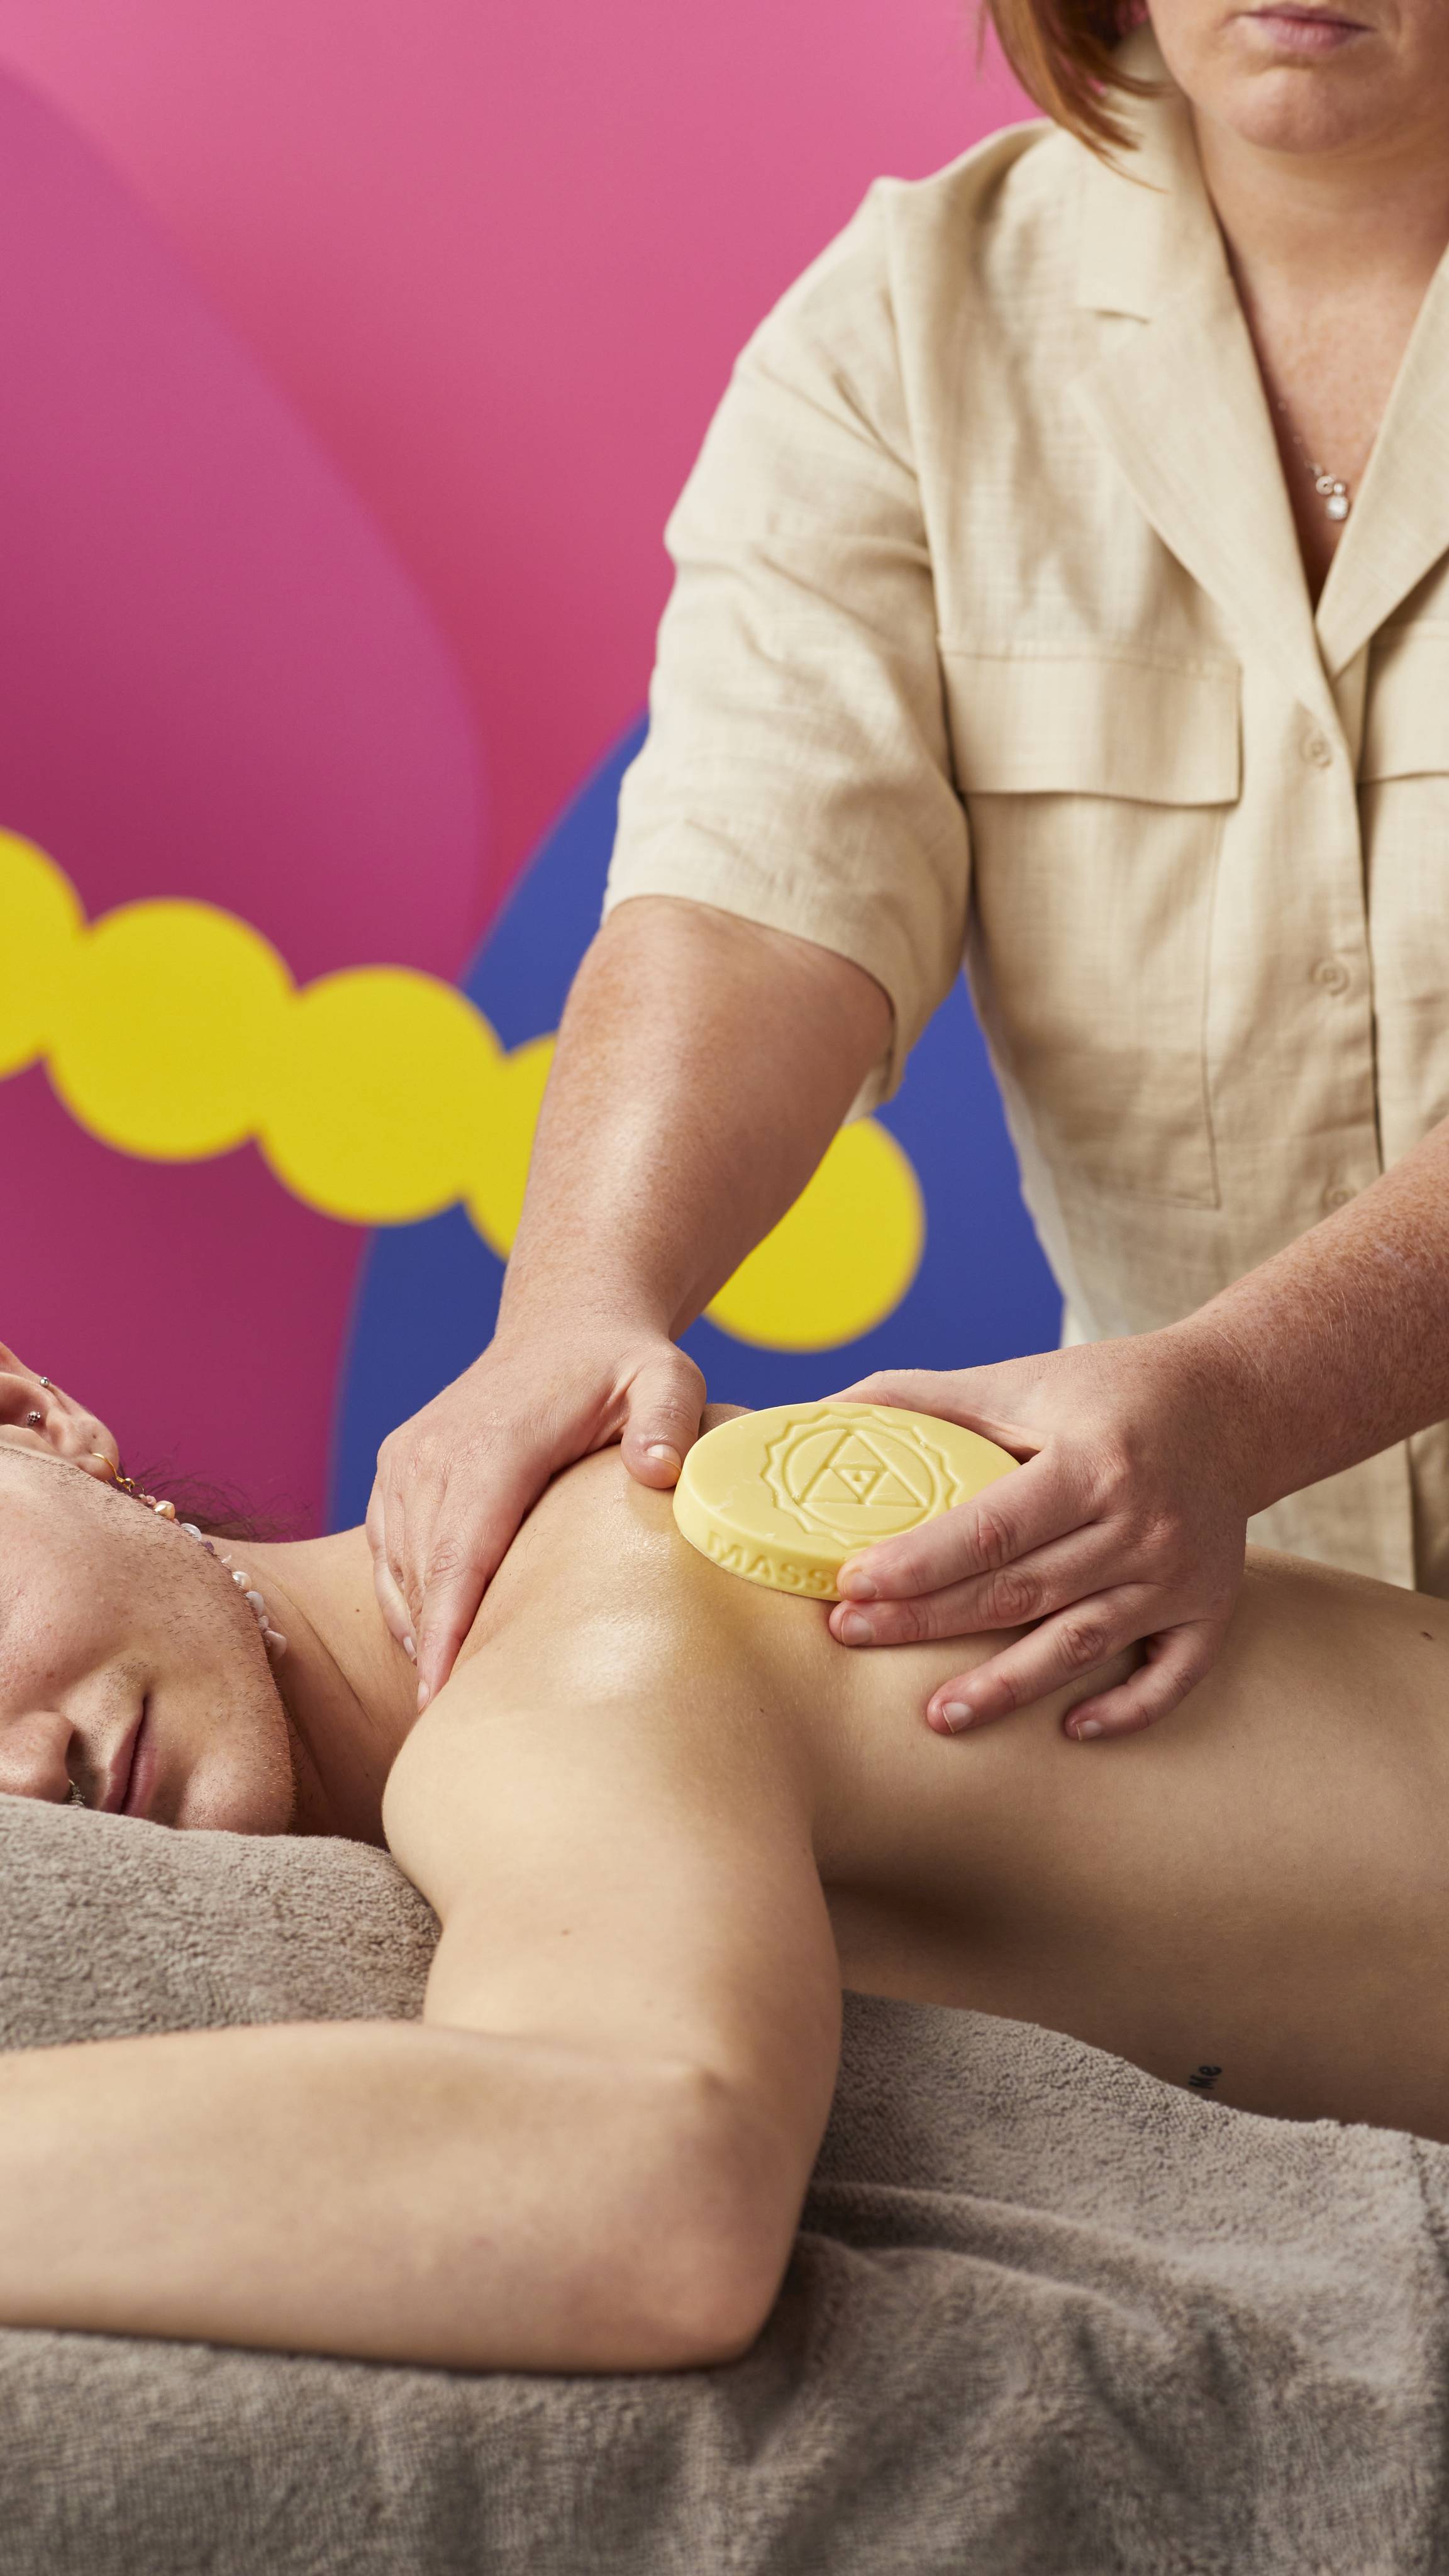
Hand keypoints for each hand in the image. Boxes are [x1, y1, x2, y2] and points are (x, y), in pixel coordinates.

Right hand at [368, 1324, 704, 1707]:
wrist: (565, 1323)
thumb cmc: (624, 1364)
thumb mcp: (666, 1377)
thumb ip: (667, 1419)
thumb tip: (658, 1469)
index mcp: (493, 1441)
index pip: (459, 1550)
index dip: (447, 1628)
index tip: (441, 1700)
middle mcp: (434, 1452)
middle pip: (422, 1573)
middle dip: (433, 1655)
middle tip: (457, 1734)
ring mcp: (407, 1462)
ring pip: (398, 1569)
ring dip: (420, 1634)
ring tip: (453, 1706)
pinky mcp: (396, 1472)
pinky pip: (389, 1553)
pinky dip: (409, 1603)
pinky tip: (439, 1648)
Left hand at [825, 1333, 1253, 1740]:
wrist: (1237, 1403)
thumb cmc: (1112, 1391)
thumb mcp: (1022, 1380)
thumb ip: (925, 1397)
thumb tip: (824, 1410)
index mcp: (1093, 1461)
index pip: (992, 1528)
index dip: (918, 1563)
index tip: (851, 1582)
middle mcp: (1140, 1524)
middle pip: (1021, 1592)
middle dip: (929, 1621)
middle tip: (852, 1636)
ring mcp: (1179, 1574)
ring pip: (1081, 1644)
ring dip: (1007, 1687)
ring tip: (937, 1716)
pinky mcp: (1211, 1608)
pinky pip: (1170, 1676)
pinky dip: (1124, 1709)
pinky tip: (1069, 1730)